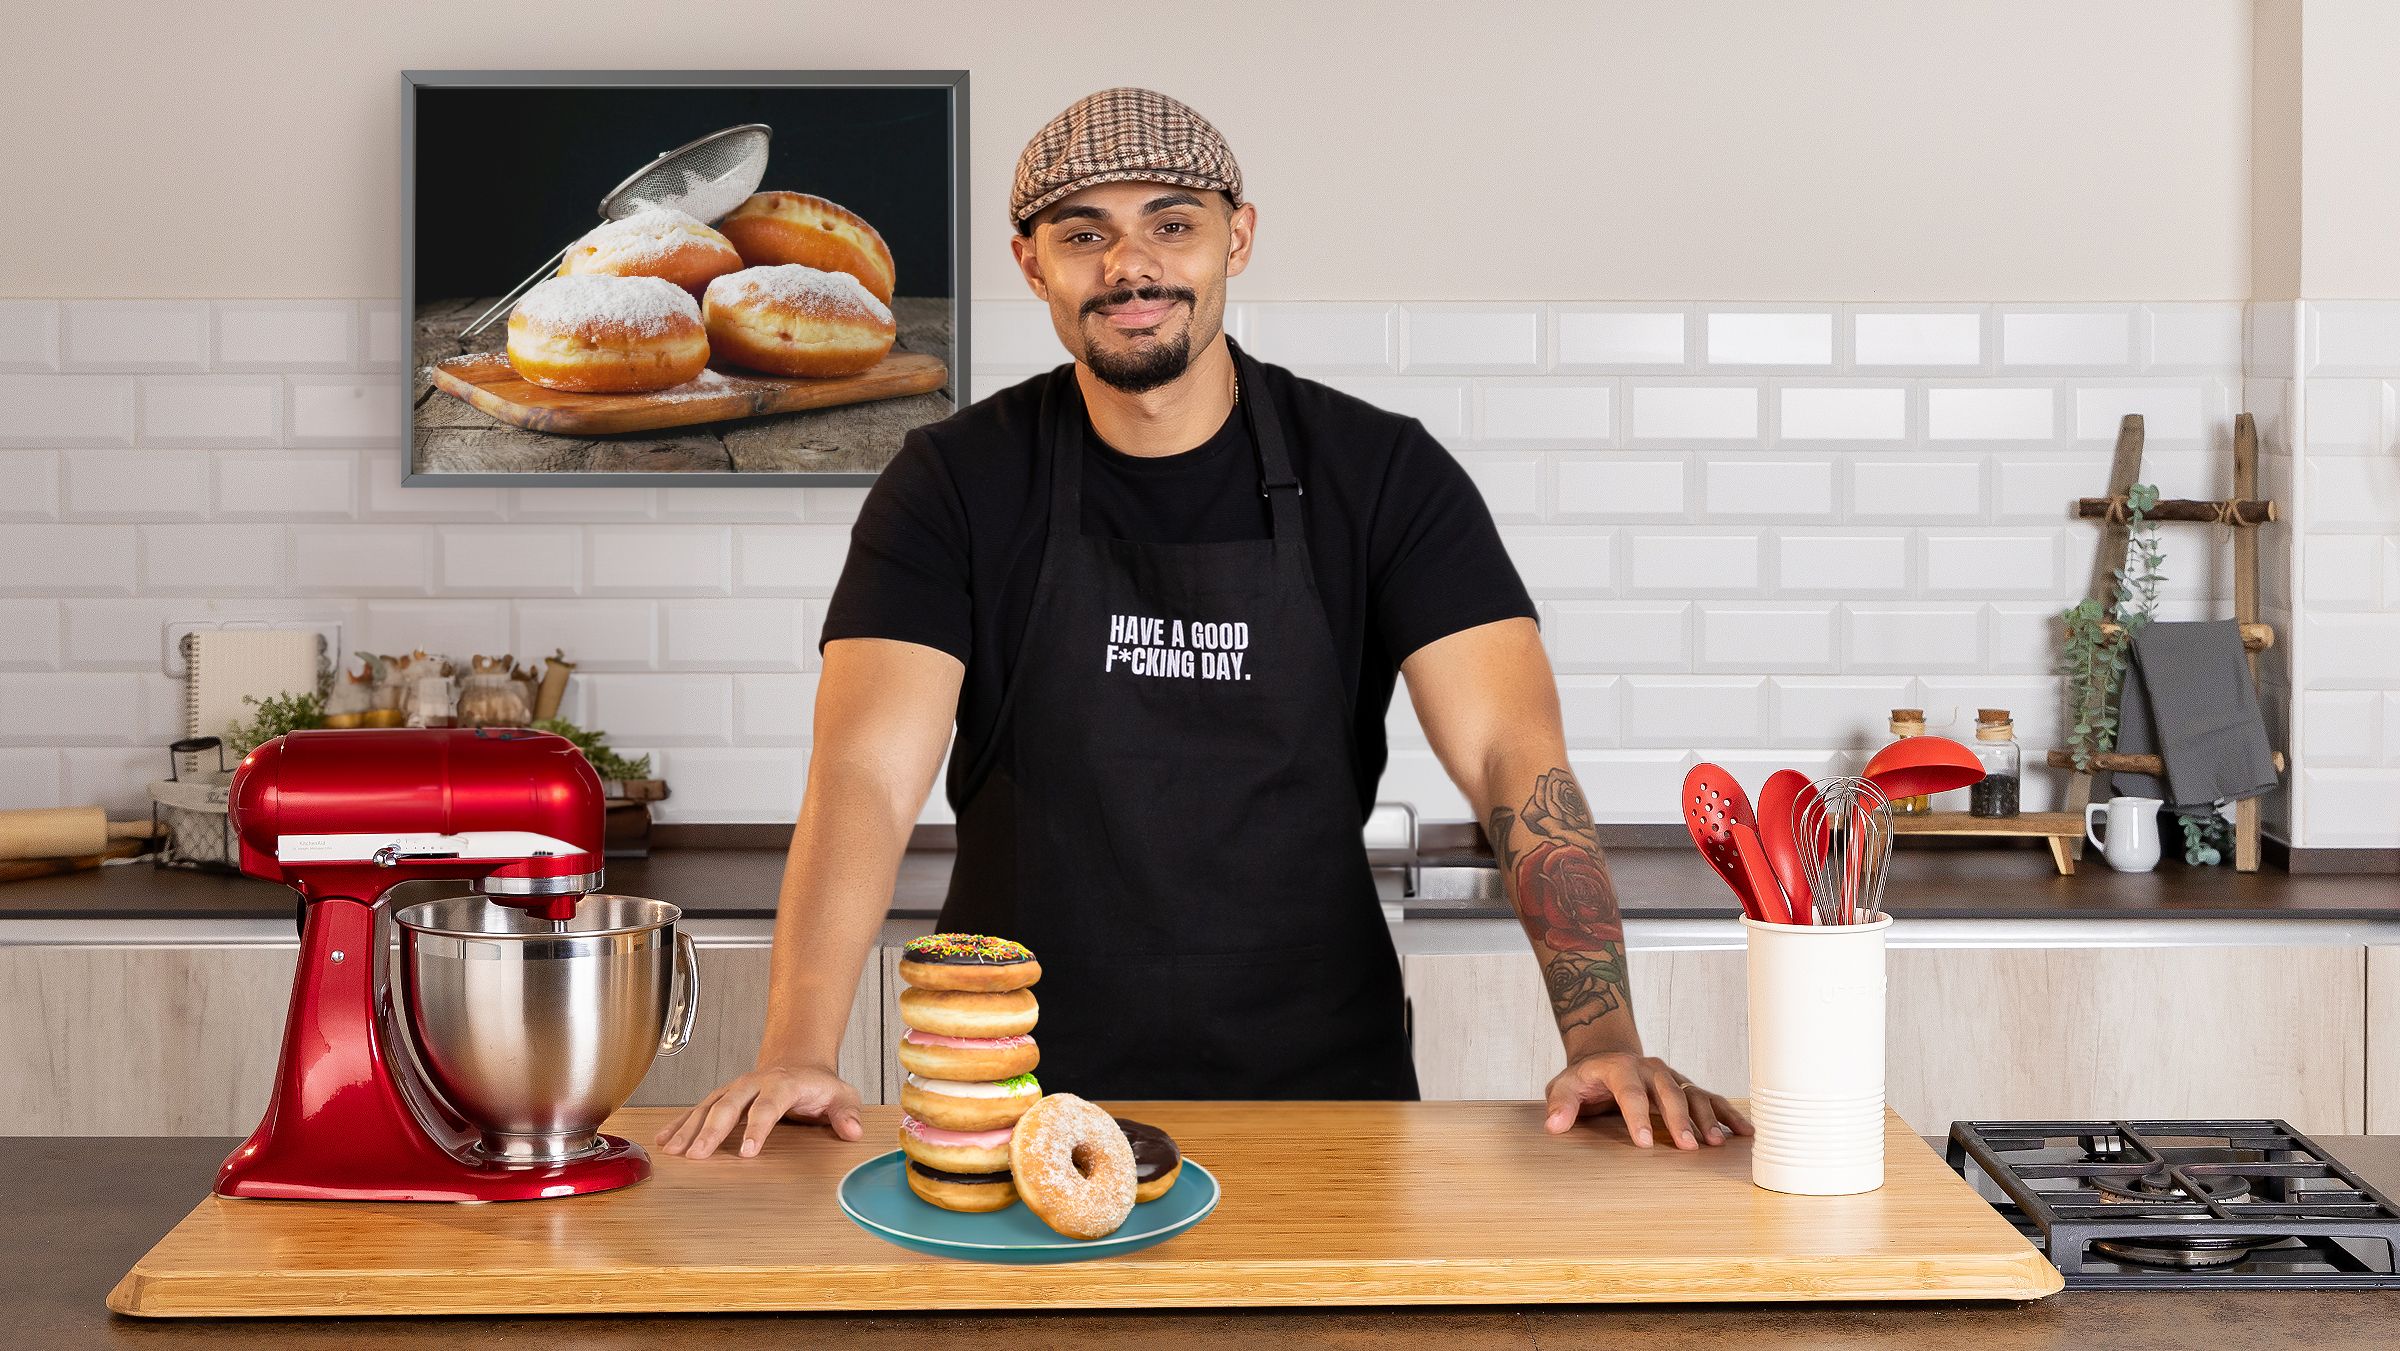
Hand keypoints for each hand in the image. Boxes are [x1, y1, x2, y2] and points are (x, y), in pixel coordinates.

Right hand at [653, 1064, 863, 1158]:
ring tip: (672, 1151)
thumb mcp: (841, 1094)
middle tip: (697, 1155)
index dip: (758, 1128)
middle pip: (729, 1105)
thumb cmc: (819, 1085)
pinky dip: (679, 1123)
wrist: (798, 1061)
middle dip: (712, 1130)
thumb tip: (853, 1131)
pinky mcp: (722, 1096)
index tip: (748, 1152)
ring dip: (689, 1128)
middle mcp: (754, 1084)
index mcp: (783, 1084)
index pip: (768, 1106)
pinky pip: (697, 1109)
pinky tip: (664, 1140)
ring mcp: (735, 1089)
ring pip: (707, 1106)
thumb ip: (847, 1112)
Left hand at [1543, 1051, 1751, 1148]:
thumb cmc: (1585, 1080)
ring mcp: (1670, 1077)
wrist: (1606, 1057)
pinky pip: (1709, 1098)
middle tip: (1688, 1147)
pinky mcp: (1684, 1086)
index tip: (1642, 1143)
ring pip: (1693, 1094)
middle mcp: (1649, 1069)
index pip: (1629, 1091)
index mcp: (1619, 1068)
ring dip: (1707, 1118)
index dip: (1636, 1116)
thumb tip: (1554, 1126)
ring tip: (1717, 1144)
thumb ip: (1561, 1104)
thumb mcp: (1565, 1086)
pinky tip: (1744, 1131)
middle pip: (1668, 1092)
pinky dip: (1727, 1114)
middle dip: (1679, 1119)